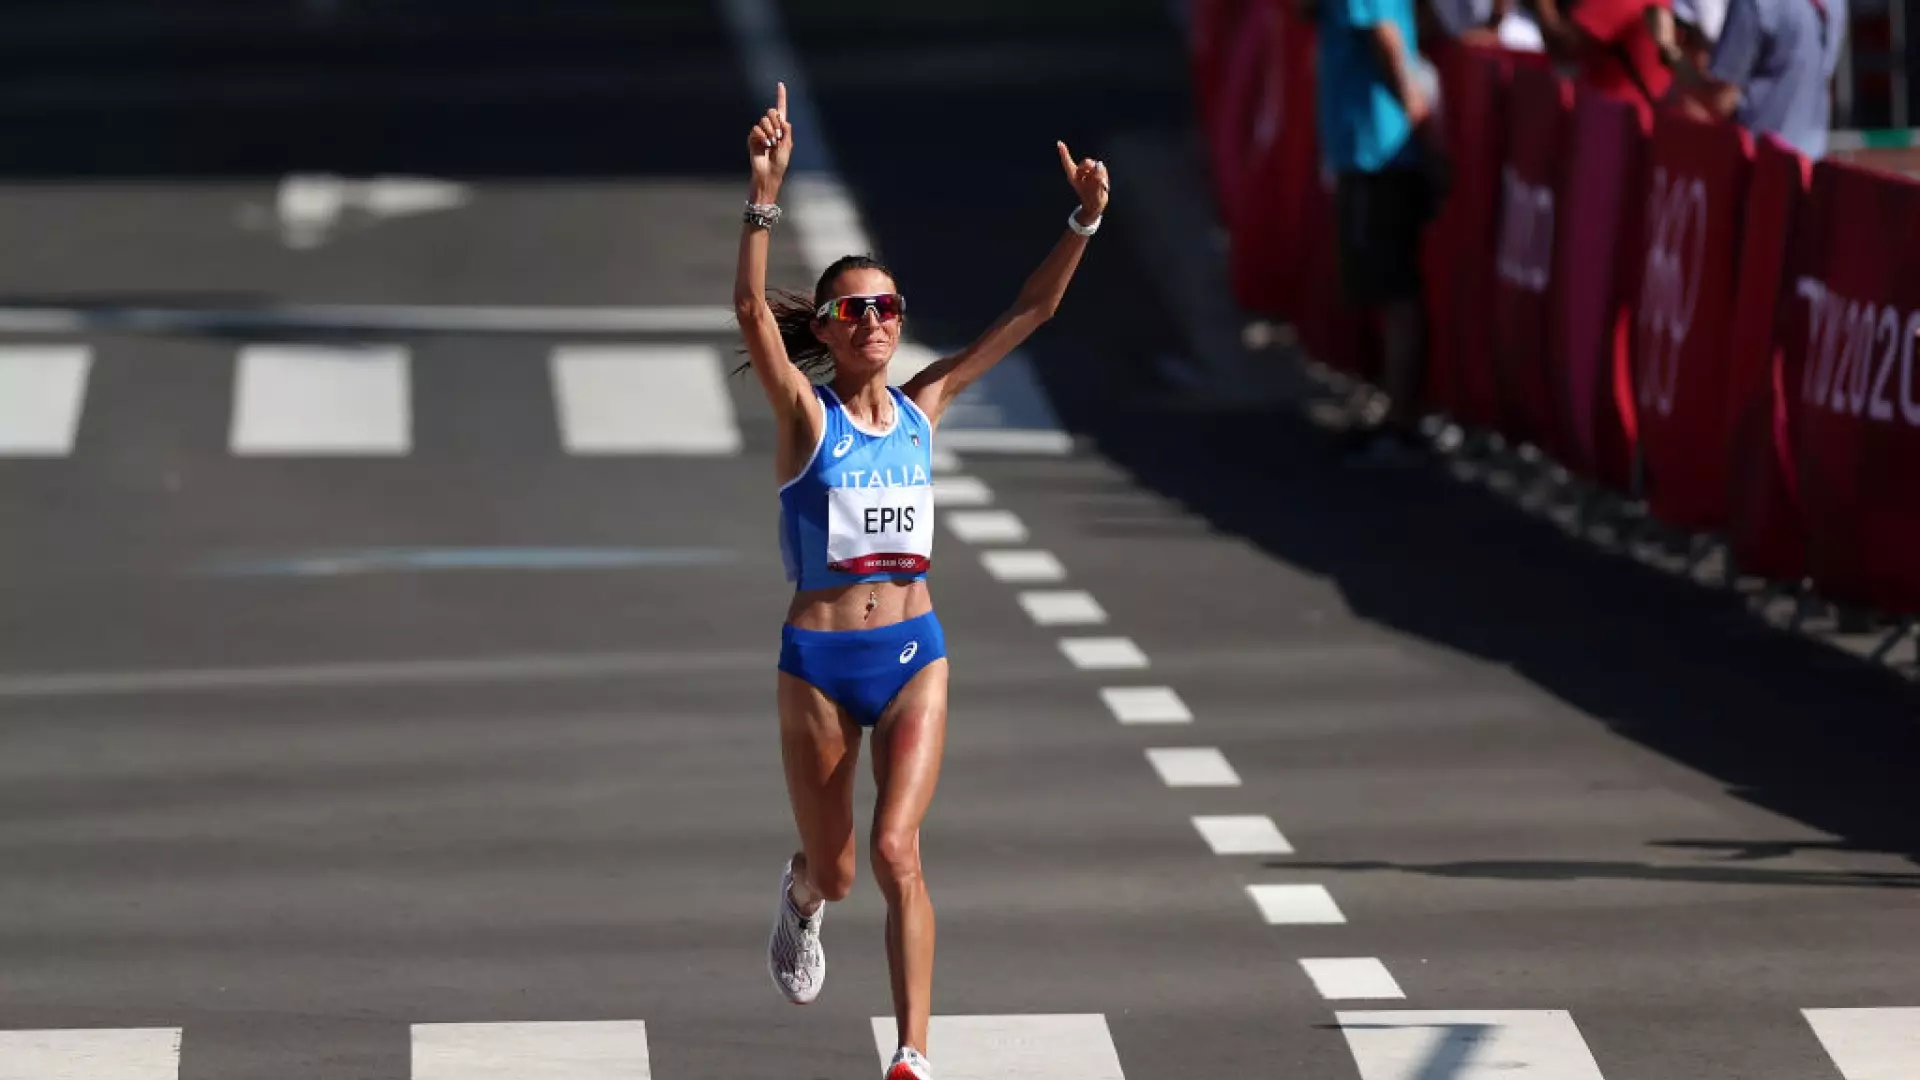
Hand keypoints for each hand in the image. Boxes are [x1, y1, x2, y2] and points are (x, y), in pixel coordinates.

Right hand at [748, 82, 791, 197]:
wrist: (769, 174)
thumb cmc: (780, 162)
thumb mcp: (788, 145)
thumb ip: (787, 130)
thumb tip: (782, 119)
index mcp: (781, 129)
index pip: (781, 110)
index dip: (781, 97)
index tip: (780, 84)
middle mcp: (771, 128)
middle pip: (772, 112)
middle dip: (776, 122)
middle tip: (778, 137)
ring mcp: (761, 133)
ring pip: (764, 120)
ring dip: (770, 132)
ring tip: (771, 144)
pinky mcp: (752, 138)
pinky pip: (756, 129)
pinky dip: (762, 136)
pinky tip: (765, 146)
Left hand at [1056, 141, 1109, 222]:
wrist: (1096, 203)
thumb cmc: (1091, 199)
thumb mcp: (1094, 192)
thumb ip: (1096, 179)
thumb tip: (1099, 166)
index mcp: (1073, 177)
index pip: (1068, 163)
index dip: (1064, 153)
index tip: (1059, 143)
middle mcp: (1080, 172)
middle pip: (1086, 162)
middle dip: (1092, 167)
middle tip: (1095, 176)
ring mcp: (1088, 171)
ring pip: (1095, 165)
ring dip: (1100, 173)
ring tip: (1099, 184)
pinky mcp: (1096, 171)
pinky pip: (1101, 168)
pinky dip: (1104, 174)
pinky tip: (1102, 181)